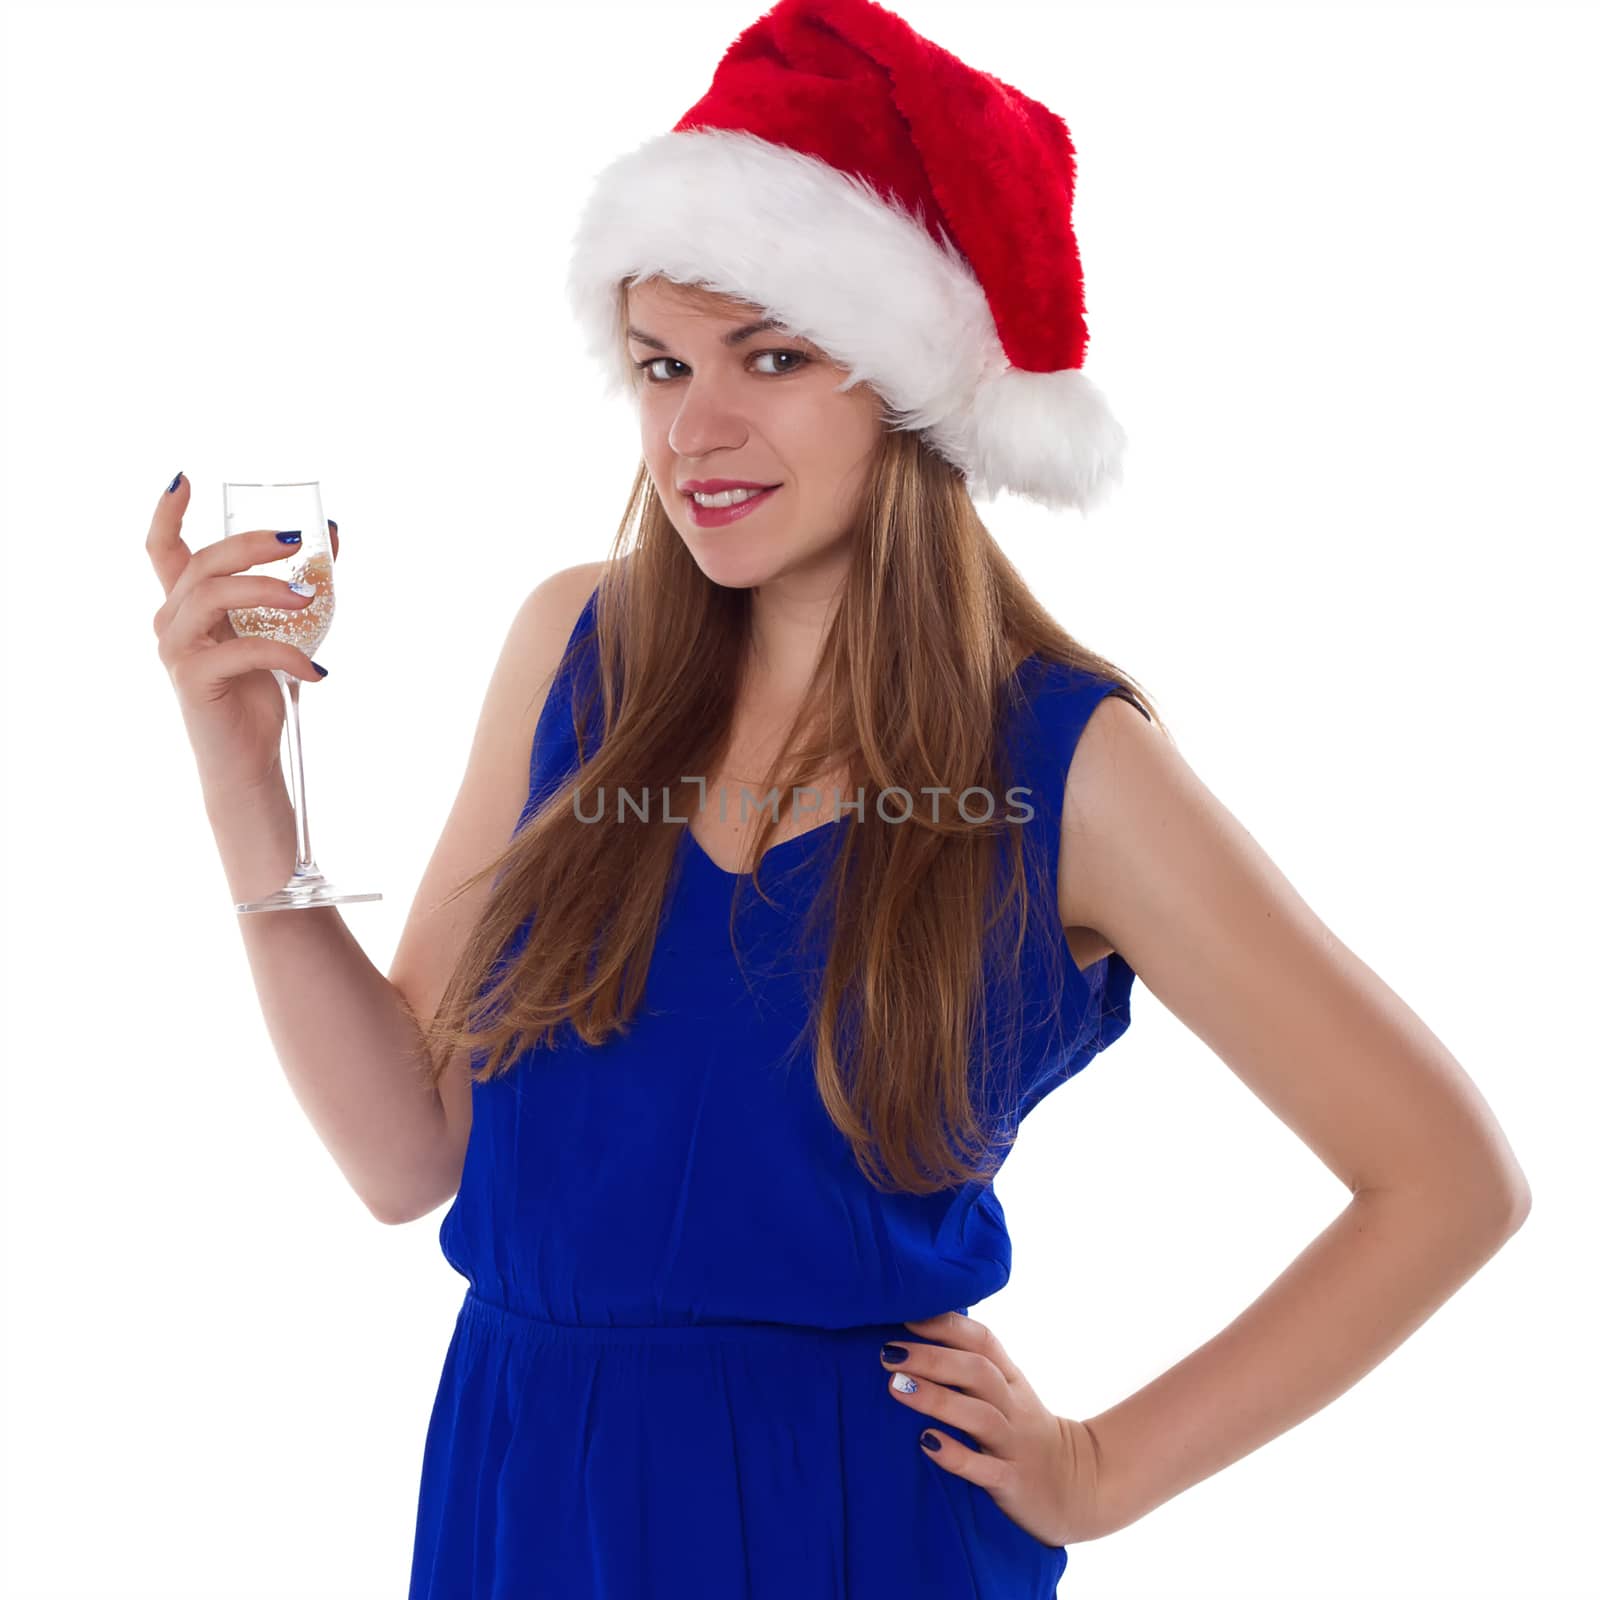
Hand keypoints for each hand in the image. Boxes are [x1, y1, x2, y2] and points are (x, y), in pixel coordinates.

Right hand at [147, 472, 340, 796]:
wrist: (249, 758)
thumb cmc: (261, 691)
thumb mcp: (283, 630)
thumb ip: (299, 584)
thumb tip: (331, 534)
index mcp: (188, 604)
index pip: (163, 550)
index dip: (167, 512)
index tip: (183, 478)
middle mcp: (173, 621)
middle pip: (201, 563)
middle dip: (249, 545)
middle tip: (294, 541)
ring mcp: (177, 649)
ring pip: (212, 596)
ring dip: (265, 590)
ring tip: (308, 600)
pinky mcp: (192, 678)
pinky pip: (240, 649)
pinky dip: (284, 654)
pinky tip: (316, 670)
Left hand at [883, 1309, 1107, 1546]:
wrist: (1078, 1487)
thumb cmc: (1024, 1432)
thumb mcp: (1008, 1394)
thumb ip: (972, 1368)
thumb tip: (914, 1338)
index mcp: (1011, 1380)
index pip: (983, 1341)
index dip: (946, 1325)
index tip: (906, 1315)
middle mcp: (1013, 1406)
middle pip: (978, 1372)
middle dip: (932, 1358)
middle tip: (888, 1353)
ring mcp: (1015, 1444)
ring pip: (979, 1415)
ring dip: (936, 1399)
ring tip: (895, 1387)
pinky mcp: (1014, 1482)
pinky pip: (984, 1469)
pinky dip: (955, 1455)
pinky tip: (926, 1443)